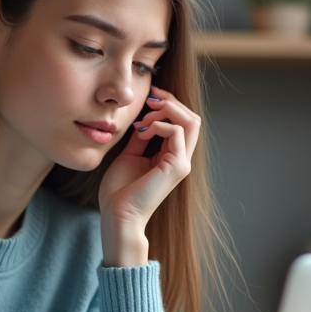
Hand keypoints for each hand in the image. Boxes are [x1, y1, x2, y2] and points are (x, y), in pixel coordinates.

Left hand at [98, 87, 201, 266]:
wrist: (118, 214)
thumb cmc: (120, 190)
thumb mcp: (130, 155)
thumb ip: (140, 138)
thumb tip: (143, 120)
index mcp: (172, 156)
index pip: (183, 122)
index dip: (169, 104)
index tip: (149, 97)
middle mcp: (181, 159)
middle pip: (192, 118)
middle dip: (171, 102)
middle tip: (150, 99)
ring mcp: (182, 163)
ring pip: (191, 121)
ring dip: (166, 111)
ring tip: (145, 120)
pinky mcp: (177, 167)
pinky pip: (176, 132)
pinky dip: (159, 125)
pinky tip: (142, 132)